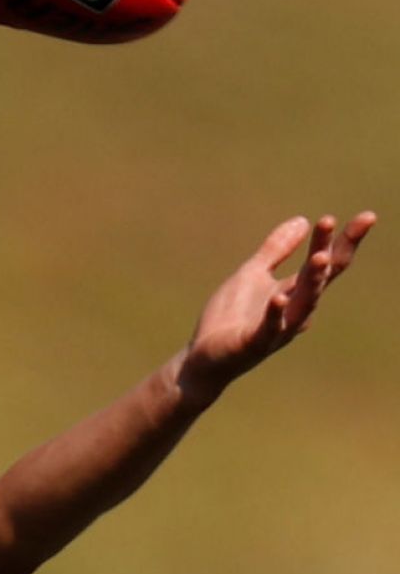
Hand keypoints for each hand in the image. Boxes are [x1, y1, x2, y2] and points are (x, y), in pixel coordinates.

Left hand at [178, 211, 375, 406]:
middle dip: (330, 251)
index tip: (367, 216)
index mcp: (295, 292)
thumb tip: (302, 221)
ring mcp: (278, 328)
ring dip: (312, 280)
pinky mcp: (254, 343)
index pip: (326, 263)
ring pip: (303, 302)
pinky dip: (275, 313)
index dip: (344, 240)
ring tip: (320, 256)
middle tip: (338, 224)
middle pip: (319, 279)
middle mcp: (294, 309)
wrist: (206, 356)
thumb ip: (276, 249)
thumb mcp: (252, 273)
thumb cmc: (232, 316)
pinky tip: (278, 298)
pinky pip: (269, 327)